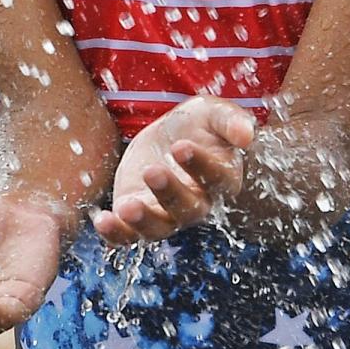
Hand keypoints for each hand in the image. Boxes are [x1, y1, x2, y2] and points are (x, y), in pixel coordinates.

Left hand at [92, 97, 254, 245]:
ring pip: (159, 227)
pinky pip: (129, 235)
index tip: (181, 147)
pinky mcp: (138, 216)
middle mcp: (197, 203)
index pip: (216, 178)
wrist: (169, 135)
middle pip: (188, 208)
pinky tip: (102, 220)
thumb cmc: (198, 124)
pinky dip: (116, 233)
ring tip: (126, 207)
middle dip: (170, 192)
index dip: (200, 165)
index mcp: (221, 179)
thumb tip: (247, 136)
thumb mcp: (213, 113)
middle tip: (152, 171)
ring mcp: (166, 213)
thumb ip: (231, 121)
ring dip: (142, 221)